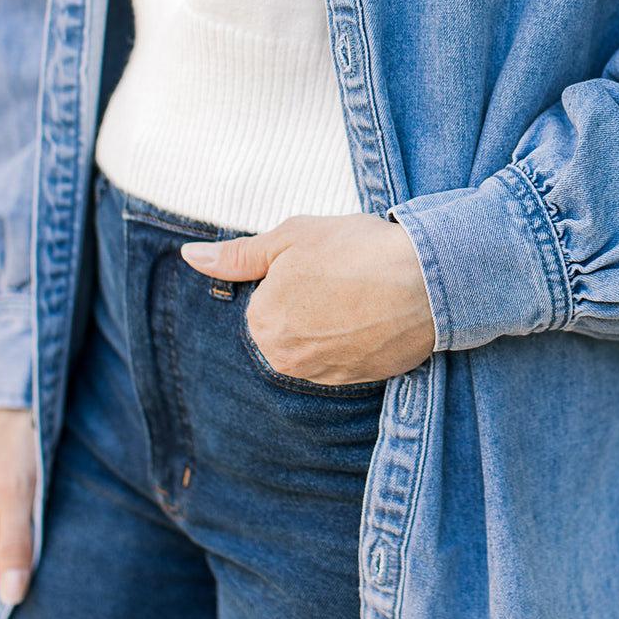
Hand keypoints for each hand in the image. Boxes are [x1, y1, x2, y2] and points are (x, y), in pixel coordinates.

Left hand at [181, 214, 434, 385]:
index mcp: (262, 323)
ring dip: (333, 321)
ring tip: (363, 293)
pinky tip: (377, 313)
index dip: (294, 273)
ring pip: (317, 341)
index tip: (323, 261)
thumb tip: (189, 257)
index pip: (265, 297)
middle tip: (344, 275)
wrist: (429, 279)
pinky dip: (357, 337)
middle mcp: (287, 359)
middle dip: (309, 300)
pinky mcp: (360, 381)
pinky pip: (346, 356)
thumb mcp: (290, 237)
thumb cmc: (358, 250)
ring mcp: (325, 374)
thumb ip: (237, 254)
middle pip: (288, 323)